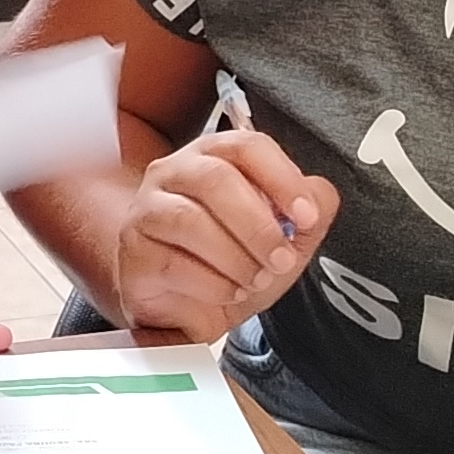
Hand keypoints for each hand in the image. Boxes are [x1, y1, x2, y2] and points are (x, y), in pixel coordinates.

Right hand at [109, 129, 335, 342]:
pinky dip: (212, 285)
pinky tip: (226, 292)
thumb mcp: (283, 238)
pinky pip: (172, 263)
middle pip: (216, 180)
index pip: (248, 147)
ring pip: (190, 222)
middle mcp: (174, 172)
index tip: (306, 217)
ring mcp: (147, 209)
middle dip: (258, 226)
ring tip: (254, 280)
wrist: (186, 306)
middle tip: (281, 259)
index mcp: (215, 156)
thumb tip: (320, 197)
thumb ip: (310, 211)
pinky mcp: (132, 251)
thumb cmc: (231, 262)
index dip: (282, 179)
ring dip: (236, 259)